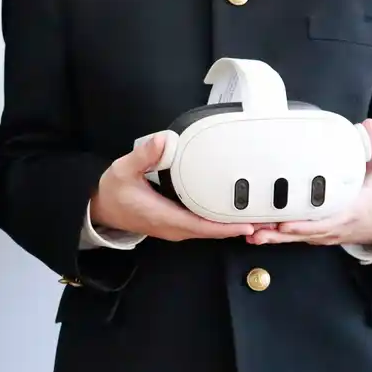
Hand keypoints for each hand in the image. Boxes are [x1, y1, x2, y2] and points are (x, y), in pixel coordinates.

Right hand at [90, 134, 256, 241]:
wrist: (101, 209)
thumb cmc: (113, 191)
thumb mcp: (124, 169)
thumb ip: (145, 155)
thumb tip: (166, 139)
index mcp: (165, 217)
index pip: (203, 226)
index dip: (228, 226)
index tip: (251, 223)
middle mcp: (175, 228)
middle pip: (214, 231)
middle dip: (240, 226)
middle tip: (270, 219)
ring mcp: (177, 229)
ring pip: (211, 231)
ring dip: (234, 225)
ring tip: (262, 215)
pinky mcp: (178, 224)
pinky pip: (206, 226)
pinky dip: (223, 222)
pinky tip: (238, 212)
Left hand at [248, 119, 371, 246]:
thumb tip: (367, 125)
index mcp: (347, 212)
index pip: (323, 222)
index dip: (303, 225)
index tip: (284, 224)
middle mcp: (332, 227)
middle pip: (302, 234)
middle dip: (278, 234)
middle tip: (256, 231)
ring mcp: (323, 235)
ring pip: (295, 239)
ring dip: (273, 237)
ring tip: (251, 234)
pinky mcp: (316, 236)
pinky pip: (295, 238)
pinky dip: (277, 237)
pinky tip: (256, 234)